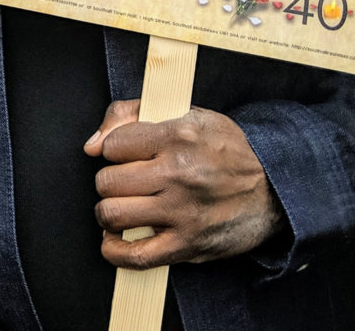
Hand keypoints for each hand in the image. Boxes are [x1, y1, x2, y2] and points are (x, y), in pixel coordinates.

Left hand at [84, 99, 282, 267]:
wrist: (275, 187)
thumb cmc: (225, 147)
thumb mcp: (185, 113)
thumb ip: (130, 114)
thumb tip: (92, 146)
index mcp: (176, 137)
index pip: (113, 145)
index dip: (112, 148)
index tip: (124, 153)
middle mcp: (179, 175)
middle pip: (108, 181)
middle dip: (109, 180)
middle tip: (125, 181)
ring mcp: (183, 213)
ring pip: (114, 214)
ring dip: (109, 212)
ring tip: (120, 206)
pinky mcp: (190, 246)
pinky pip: (138, 256)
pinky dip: (115, 251)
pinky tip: (114, 240)